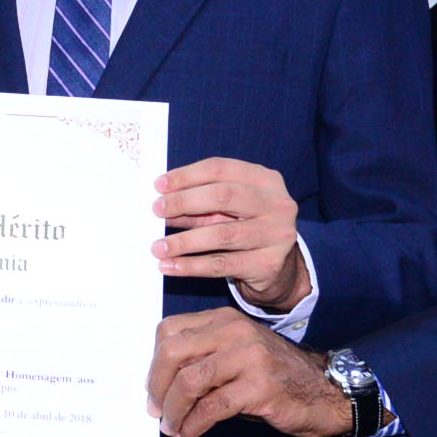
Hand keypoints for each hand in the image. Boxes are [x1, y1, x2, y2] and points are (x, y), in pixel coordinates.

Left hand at [146, 308, 350, 436]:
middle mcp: (234, 331)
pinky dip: (193, 426)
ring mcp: (249, 357)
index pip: (170, 331)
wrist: (325, 391)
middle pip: (173, 353)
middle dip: (157, 387)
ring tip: (171, 428)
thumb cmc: (275, 376)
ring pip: (189, 382)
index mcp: (224, 320)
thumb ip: (204, 359)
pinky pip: (211, 409)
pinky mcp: (259, 387)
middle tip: (156, 411)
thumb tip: (160, 387)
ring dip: (173, 411)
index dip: (155, 364)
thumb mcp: (237, 355)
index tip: (154, 389)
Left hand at [151, 157, 306, 308]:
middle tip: (156, 210)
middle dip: (185, 201)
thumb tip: (161, 204)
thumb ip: (199, 204)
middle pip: (224, 196)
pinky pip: (222, 264)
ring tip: (157, 247)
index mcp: (264, 179)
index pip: (220, 169)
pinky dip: (191, 266)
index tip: (159, 185)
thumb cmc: (245, 228)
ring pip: (221, 234)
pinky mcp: (268, 265)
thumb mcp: (226, 210)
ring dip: (184, 241)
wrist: (279, 267)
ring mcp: (275, 235)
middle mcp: (276, 204)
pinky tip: (170, 266)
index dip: (187, 175)